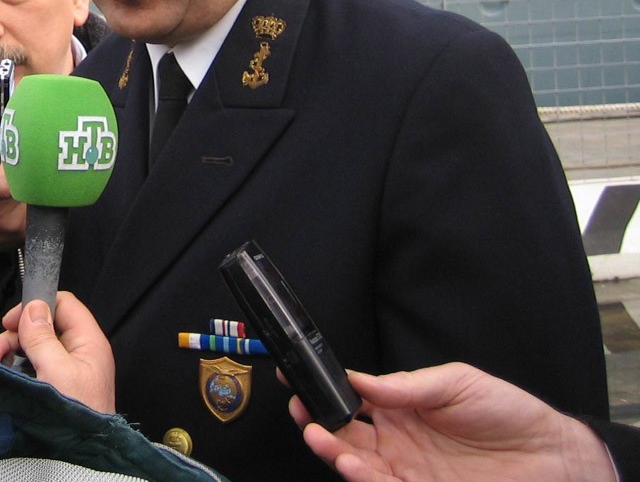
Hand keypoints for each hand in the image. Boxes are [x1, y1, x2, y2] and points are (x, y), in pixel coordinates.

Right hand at [0, 292, 114, 413]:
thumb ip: (42, 337)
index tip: (14, 319)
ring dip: (12, 351)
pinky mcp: (56, 386)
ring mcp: (68, 370)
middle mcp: (79, 353)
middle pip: (45, 325)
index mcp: (88, 342)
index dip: (38, 305)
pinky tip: (4, 375)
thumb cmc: (76, 416)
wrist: (79, 458)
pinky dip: (16, 367)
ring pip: (36, 346)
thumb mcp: (56, 370)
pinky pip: (34, 366)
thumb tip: (33, 307)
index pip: (64, 304)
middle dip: (18, 333)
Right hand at [290, 363, 614, 481]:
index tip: (299, 380)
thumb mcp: (458, 382)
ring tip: (320, 437)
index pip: (353, 399)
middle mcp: (399, 440)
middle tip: (300, 410)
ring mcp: (408, 469)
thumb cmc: (509, 414)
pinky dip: (362, 477)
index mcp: (402, 407)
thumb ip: (408, 385)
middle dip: (317, 422)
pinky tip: (349, 463)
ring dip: (333, 451)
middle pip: (345, 434)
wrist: (553, 457)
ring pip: (357, 463)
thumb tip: (362, 381)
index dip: (324, 390)